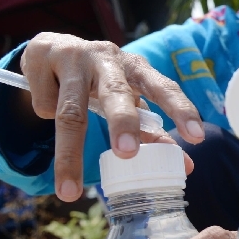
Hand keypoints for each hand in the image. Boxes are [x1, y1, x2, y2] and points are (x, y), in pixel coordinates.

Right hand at [19, 33, 204, 200]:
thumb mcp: (129, 99)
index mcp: (137, 68)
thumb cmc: (102, 81)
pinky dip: (43, 113)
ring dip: (70, 152)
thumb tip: (186, 167)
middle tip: (127, 153)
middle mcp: (108, 58)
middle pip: (115, 92)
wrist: (53, 48)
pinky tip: (44, 107)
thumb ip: (153, 132)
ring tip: (71, 191)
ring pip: (70, 110)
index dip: (181, 110)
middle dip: (122, 122)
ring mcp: (73, 57)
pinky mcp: (42, 58)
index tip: (197, 138)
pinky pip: (44, 104)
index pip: (164, 87)